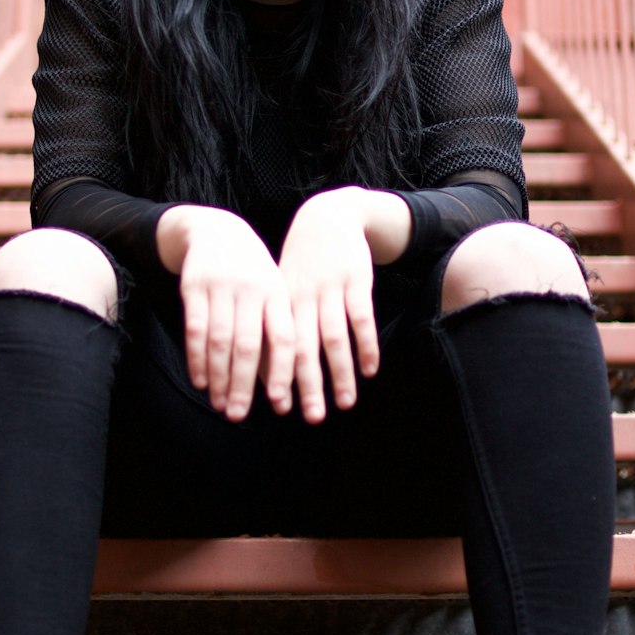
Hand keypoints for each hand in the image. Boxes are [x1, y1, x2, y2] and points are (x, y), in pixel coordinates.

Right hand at [156, 206, 295, 421]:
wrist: (216, 230)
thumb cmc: (252, 275)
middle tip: (238, 416)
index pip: (283, 338)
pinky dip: (196, 358)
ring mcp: (222, 285)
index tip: (279, 404)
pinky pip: (195, 329)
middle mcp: (252, 288)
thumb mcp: (271, 294)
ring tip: (218, 404)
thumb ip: (275, 334)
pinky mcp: (194, 285)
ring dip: (218, 377)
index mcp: (278, 293)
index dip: (282, 372)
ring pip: (219, 341)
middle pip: (248, 345)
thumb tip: (282, 389)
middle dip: (243, 384)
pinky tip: (199, 380)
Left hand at [278, 188, 409, 423]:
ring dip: (340, 374)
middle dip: (308, 386)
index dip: (278, 377)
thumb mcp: (282, 287)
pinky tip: (369, 370)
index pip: (276, 347)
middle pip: (304, 349)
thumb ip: (277, 325)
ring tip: (345, 403)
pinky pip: (361, 320)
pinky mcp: (356, 282)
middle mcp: (302, 297)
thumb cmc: (302, 263)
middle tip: (312, 417)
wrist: (327, 217)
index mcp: (280, 301)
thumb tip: (265, 371)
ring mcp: (330, 289)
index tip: (280, 408)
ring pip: (334, 339)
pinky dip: (366, 347)